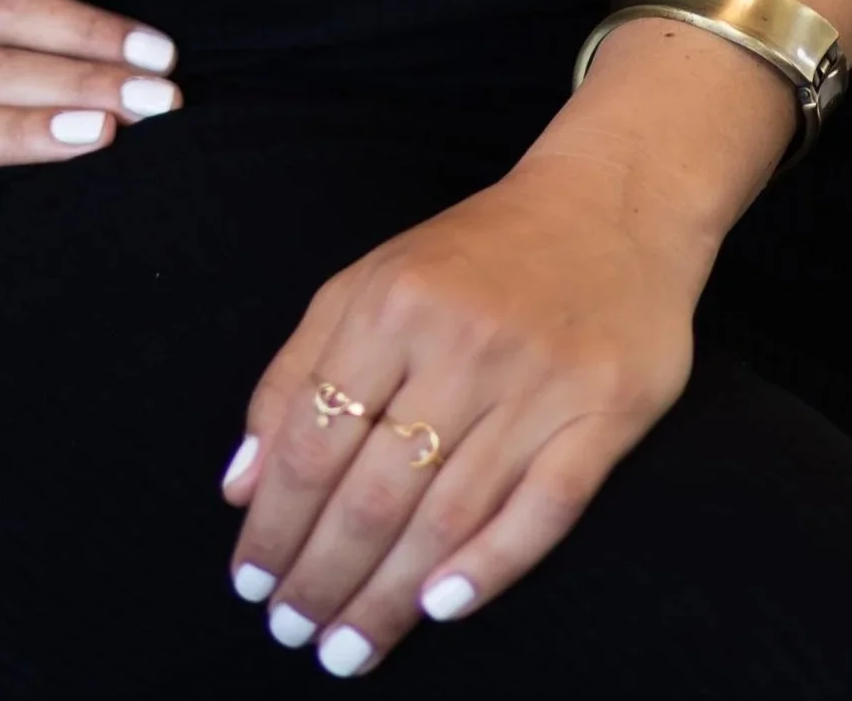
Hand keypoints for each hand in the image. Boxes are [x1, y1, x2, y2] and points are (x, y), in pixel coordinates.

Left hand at [219, 140, 710, 675]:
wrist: (612, 203)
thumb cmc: (474, 255)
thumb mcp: (367, 283)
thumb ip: (296, 374)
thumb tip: (240, 486)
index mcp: (390, 303)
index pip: (313, 438)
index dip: (275, 522)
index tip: (250, 583)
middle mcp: (460, 342)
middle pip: (374, 490)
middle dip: (324, 575)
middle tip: (293, 634)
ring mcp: (537, 381)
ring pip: (448, 515)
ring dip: (389, 596)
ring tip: (348, 647)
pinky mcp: (605, 412)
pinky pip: (542, 509)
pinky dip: (488, 566)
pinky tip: (440, 607)